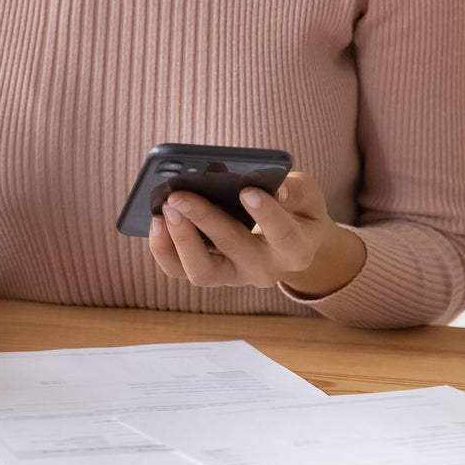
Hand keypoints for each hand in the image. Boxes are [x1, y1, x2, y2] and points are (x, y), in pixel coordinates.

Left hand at [147, 171, 366, 297]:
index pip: (284, 236)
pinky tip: (157, 219)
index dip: (267, 215)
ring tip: (166, 207)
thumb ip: (296, 190)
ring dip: (180, 239)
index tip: (247, 190)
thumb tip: (275, 188)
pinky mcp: (208, 273)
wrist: (288, 240)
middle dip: (205, 219)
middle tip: (180, 194)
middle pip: (235, 249)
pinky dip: (164, 248)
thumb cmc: (296, 210)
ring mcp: (233, 276)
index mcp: (296, 249)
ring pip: (202, 271)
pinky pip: (179, 270)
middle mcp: (264, 269)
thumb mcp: (307, 196)